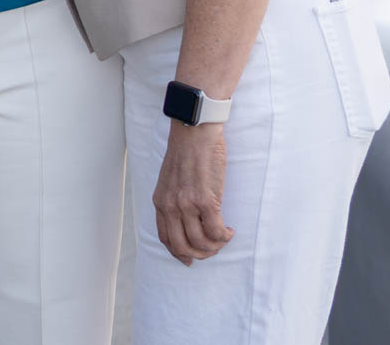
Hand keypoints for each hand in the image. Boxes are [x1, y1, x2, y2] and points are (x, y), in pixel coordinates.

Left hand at [153, 121, 234, 263]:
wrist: (194, 132)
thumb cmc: (186, 154)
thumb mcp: (169, 180)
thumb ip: (173, 200)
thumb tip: (185, 222)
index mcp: (159, 202)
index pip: (165, 238)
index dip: (180, 253)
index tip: (192, 257)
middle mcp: (170, 206)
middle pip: (182, 246)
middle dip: (200, 255)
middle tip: (213, 249)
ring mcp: (187, 204)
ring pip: (201, 242)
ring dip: (215, 246)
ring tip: (223, 238)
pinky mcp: (205, 200)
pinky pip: (215, 231)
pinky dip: (224, 236)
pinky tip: (229, 230)